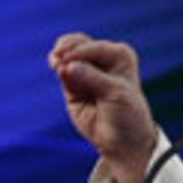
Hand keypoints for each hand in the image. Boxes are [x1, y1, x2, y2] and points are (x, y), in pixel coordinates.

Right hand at [48, 33, 157, 182]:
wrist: (121, 139)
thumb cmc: (127, 113)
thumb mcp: (115, 94)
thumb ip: (91, 79)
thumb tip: (65, 67)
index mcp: (120, 55)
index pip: (94, 46)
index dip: (79, 54)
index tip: (68, 66)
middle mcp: (104, 59)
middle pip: (77, 44)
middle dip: (66, 50)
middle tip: (58, 62)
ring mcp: (87, 70)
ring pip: (66, 53)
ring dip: (59, 57)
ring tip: (55, 64)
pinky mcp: (72, 83)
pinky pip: (61, 70)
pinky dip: (57, 68)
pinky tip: (55, 68)